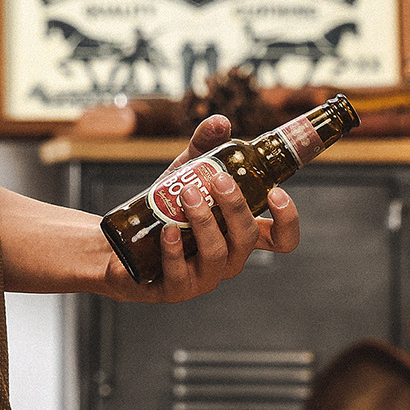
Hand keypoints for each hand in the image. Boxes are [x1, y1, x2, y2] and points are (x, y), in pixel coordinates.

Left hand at [100, 115, 300, 302]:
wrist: (121, 243)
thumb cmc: (164, 209)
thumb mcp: (184, 173)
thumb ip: (203, 147)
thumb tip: (220, 121)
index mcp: (240, 234)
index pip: (281, 238)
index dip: (288, 221)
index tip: (276, 193)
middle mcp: (229, 257)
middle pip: (247, 237)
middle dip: (236, 206)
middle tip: (218, 179)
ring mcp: (204, 276)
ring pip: (217, 254)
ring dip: (205, 223)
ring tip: (187, 196)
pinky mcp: (175, 288)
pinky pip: (180, 274)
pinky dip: (175, 251)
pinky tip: (168, 230)